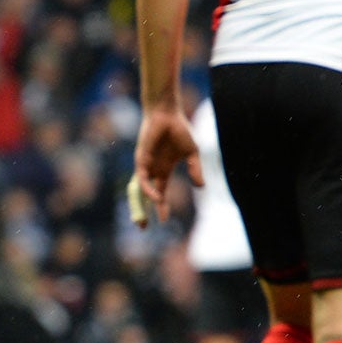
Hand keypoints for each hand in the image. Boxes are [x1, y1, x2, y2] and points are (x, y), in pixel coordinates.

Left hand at [132, 104, 201, 225]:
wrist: (167, 114)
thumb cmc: (180, 130)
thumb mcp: (192, 154)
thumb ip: (196, 170)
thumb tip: (201, 188)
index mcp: (164, 168)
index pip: (161, 191)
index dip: (162, 206)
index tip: (163, 221)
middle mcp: (153, 169)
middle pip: (147, 195)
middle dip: (145, 211)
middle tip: (143, 228)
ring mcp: (146, 165)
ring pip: (140, 191)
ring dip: (140, 207)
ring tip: (141, 222)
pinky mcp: (141, 160)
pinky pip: (143, 179)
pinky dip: (149, 190)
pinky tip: (156, 197)